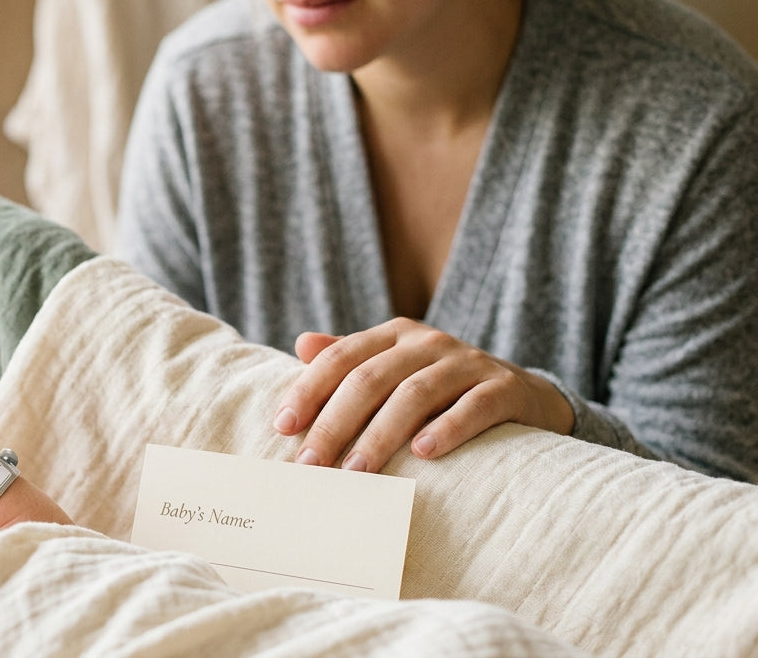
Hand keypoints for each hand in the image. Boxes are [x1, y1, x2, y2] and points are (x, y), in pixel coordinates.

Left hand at [273, 318, 574, 472]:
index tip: (283, 427)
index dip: (309, 390)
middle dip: (334, 423)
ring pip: (416, 393)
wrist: (524, 394)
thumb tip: (301, 343)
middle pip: (370, 379)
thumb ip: (350, 358)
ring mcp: (469, 362)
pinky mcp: (505, 388)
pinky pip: (474, 406)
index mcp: (394, 335)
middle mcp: (428, 342)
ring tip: (355, 470)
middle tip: (311, 465)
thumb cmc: (442, 388)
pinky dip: (448, 427)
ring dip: (381, 434)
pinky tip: (425, 452)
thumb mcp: (395, 367)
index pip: (341, 357)